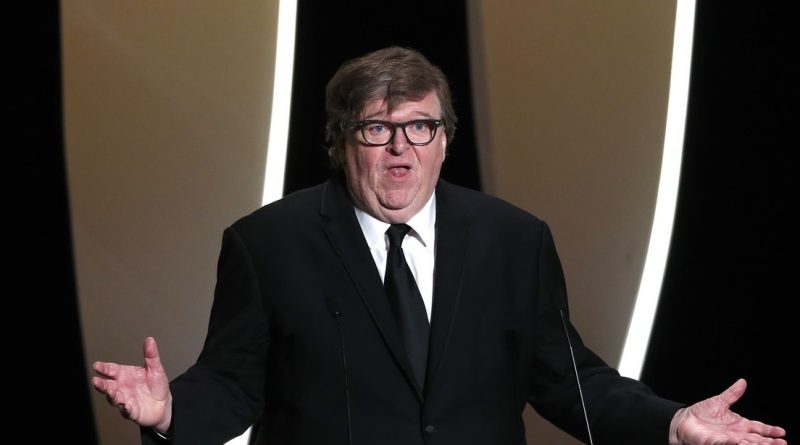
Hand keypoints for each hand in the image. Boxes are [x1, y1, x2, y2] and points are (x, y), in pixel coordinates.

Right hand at [92, 337, 172, 432]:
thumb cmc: (156, 386)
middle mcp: (122, 387)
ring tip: (109, 391)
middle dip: (101, 384)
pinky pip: (127, 410)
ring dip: (111, 395)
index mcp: (125, 374)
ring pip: (114, 398)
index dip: (104, 368)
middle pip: (108, 385)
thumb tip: (150, 340)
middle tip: (96, 381)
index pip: (112, 370)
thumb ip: (151, 356)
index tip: (97, 365)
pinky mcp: (131, 411)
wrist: (164, 404)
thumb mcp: (155, 368)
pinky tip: (125, 405)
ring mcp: (125, 399)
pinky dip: (125, 408)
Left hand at [669, 378, 786, 444]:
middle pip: (756, 438)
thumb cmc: (701, 414)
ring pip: (746, 443)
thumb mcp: (720, 401)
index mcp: (739, 424)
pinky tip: (740, 441)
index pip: (758, 428)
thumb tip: (742, 382)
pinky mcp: (715, 442)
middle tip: (781, 443)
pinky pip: (726, 443)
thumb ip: (732, 394)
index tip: (782, 432)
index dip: (770, 430)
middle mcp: (736, 434)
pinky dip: (734, 443)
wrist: (684, 420)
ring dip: (757, 444)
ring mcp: (727, 439)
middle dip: (769, 441)